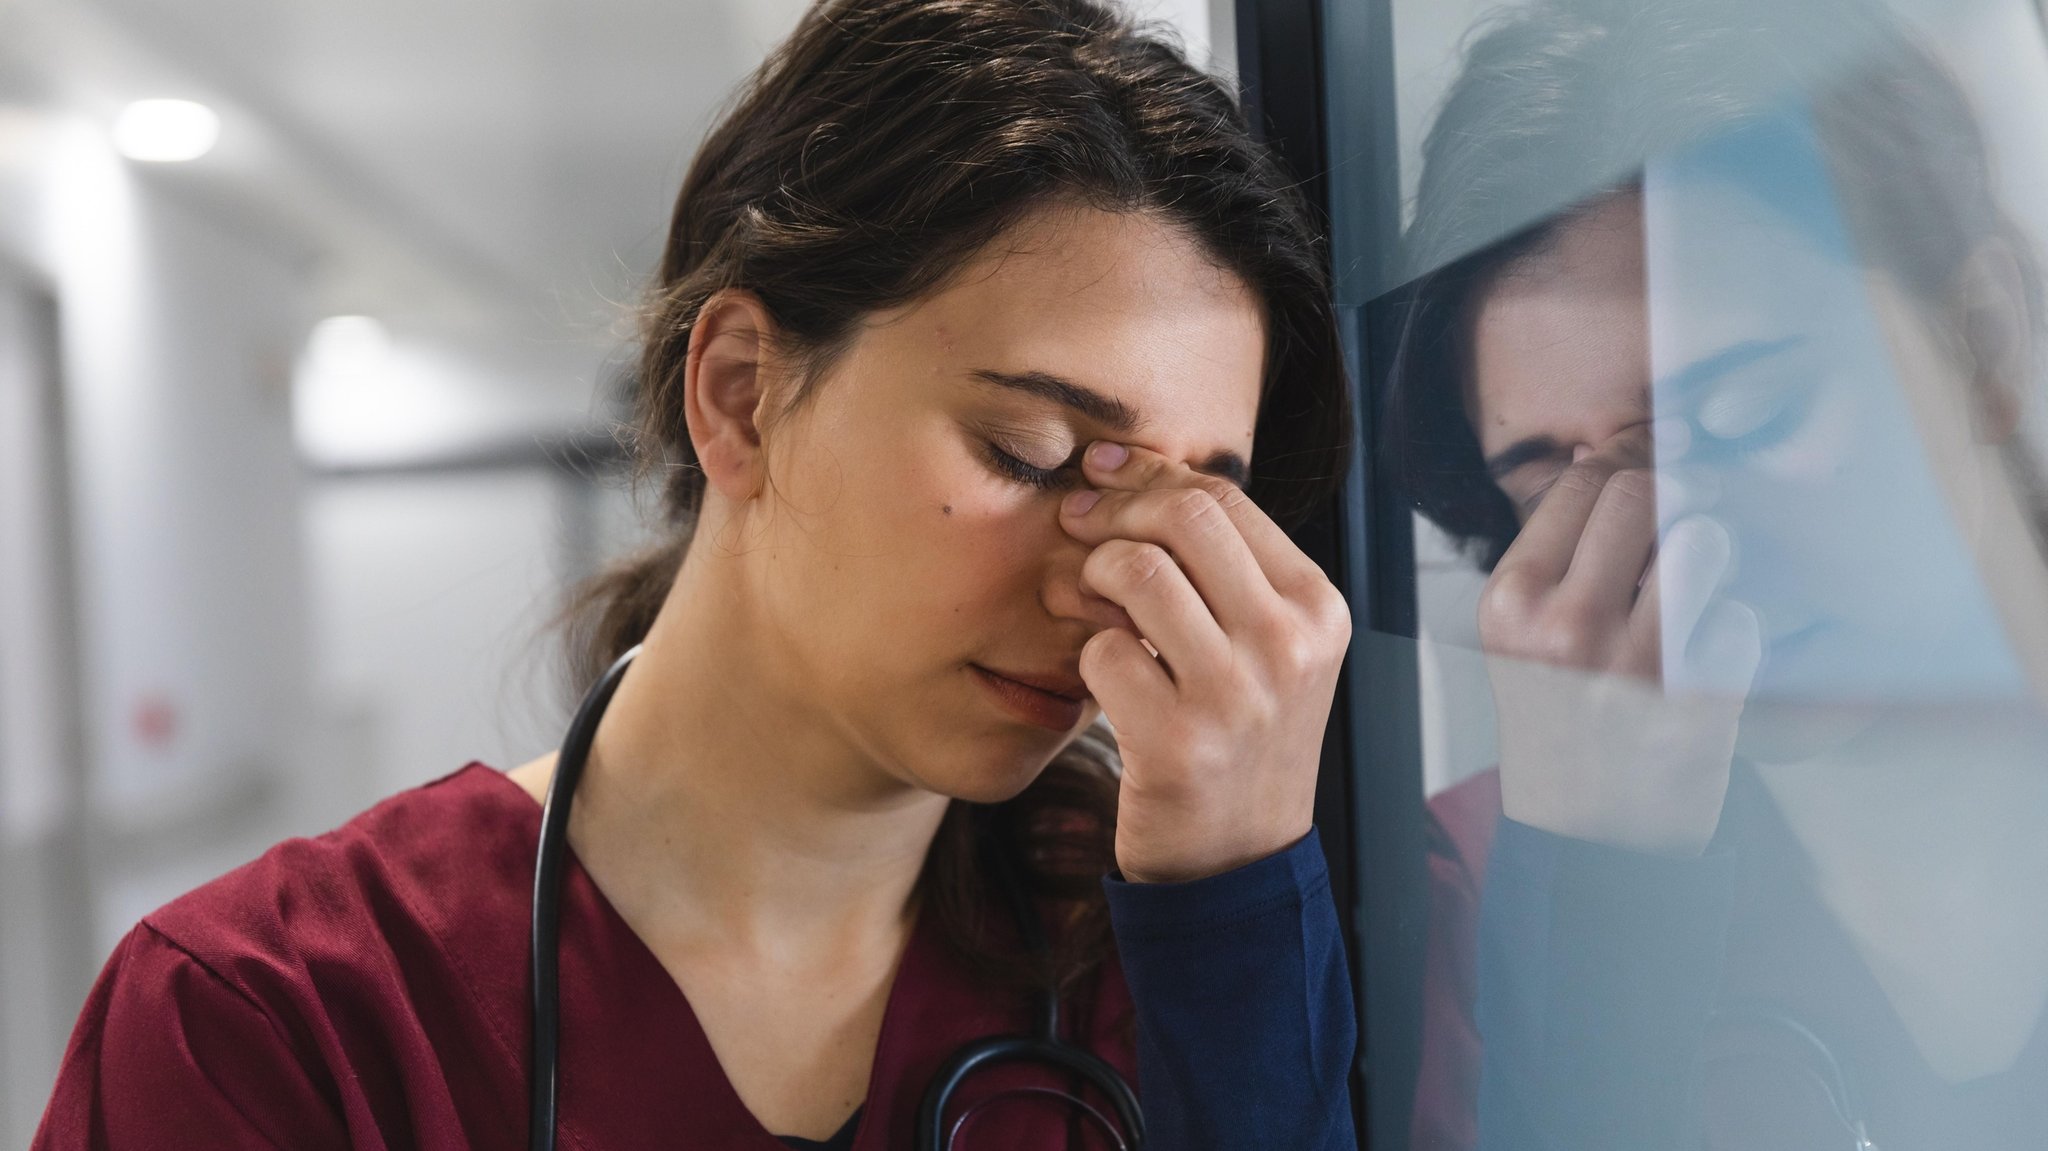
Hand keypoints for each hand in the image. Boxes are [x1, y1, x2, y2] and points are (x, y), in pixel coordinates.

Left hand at [1058, 439, 1351, 883]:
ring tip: (1079, 600)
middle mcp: (1289, 644)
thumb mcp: (1265, 646)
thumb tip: (1128, 473)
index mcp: (1316, 608)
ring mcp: (1237, 695)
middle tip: (1074, 526)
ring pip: (1137, 573)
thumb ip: (1219, 567)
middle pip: (1183, 516)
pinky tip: (1096, 674)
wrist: (1236, 862)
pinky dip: (1086, 653)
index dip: (1149, 473)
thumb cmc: (1237, 736)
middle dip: (1113, 510)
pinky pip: (1103, 651)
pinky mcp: (1178, 742)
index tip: (1101, 474)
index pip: (1225, 498)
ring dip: (1089, 575)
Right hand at [1477, 430, 1761, 855]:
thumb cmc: (1556, 719)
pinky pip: (1740, 618)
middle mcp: (1565, 627)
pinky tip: (1707, 658)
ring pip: (1701, 543)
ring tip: (1696, 585)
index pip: (1581, 483)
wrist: (1582, 833)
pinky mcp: (1699, 702)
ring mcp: (1634, 665)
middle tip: (1677, 526)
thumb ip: (1555, 551)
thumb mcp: (1521, 635)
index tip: (1644, 482)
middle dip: (1668, 502)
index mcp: (1511, 602)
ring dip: (1708, 556)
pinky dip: (1734, 632)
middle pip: (1640, 495)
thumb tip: (1604, 452)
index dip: (1623, 470)